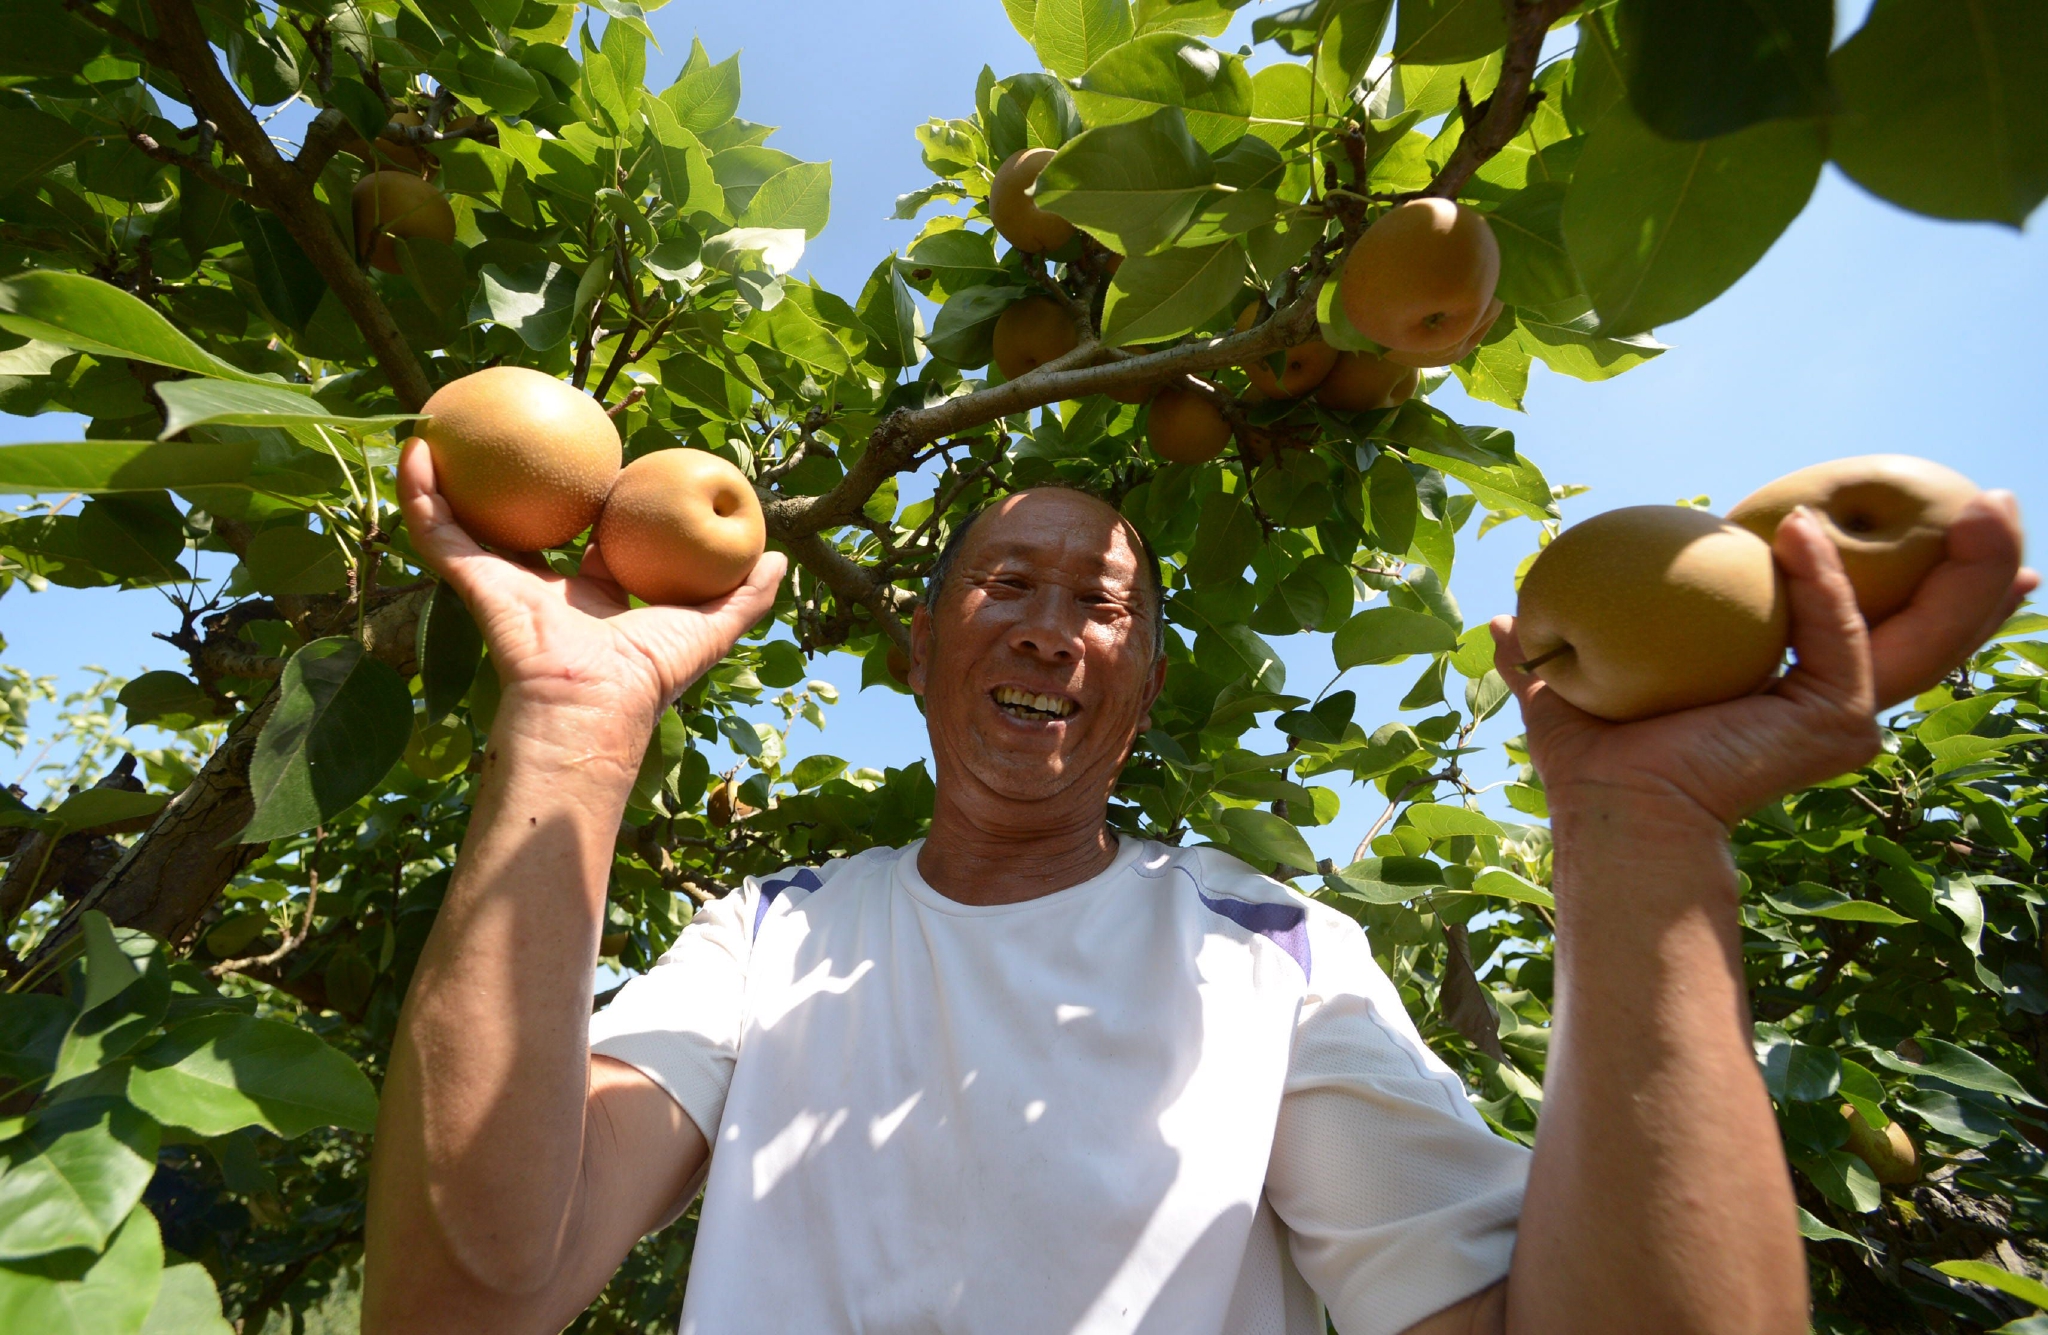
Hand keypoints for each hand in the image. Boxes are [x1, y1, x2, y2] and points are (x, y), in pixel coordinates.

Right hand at [397, 439, 786, 743]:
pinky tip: (416, 446)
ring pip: (469, 518)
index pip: (595, 539)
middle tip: (530, 429)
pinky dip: (420, 490)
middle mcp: (547, 586)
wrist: (594, 703)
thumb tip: (779, 560)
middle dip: (524, 481)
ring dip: (453, 475)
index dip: (603, 502)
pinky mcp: (471, 579)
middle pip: (529, 521)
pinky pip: (436, 528)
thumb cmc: (651, 671)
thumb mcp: (712, 625)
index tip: (614, 466)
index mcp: (596, 594)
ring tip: (447, 423)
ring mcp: (503, 580)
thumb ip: (746, 596)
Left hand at [1492, 491, 2035, 827]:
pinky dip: (1823, 581)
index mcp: (1791, 689)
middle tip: (1997, 500)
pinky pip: (1838, 637)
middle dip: (1978, 565)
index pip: (1869, 621)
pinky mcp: (1831, 721)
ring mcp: (1840, 716)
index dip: (1913, 577)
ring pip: (1925, 630)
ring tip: (1991, 502)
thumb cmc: (1596, 766)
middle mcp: (1833, 704)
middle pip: (1926, 623)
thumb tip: (1505, 615)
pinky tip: (1800, 530)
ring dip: (1968, 565)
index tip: (1953, 524)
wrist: (1614, 812)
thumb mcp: (1571, 683)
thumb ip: (1545, 648)